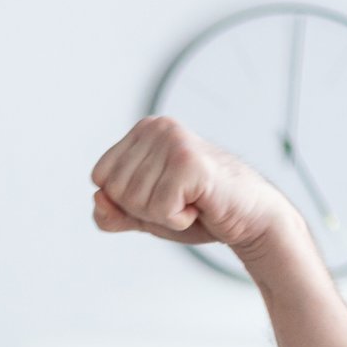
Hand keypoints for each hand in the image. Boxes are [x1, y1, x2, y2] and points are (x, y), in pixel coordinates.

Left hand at [90, 116, 297, 254]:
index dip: (126, 200)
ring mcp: (174, 142)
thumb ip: (112, 212)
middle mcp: (157, 127)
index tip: (162, 194)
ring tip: (192, 201)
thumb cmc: (198, 211)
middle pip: (115, 190)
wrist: (249, 218)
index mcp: (143, 131)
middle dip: (145, 209)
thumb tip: (97, 198)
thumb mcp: (144, 214)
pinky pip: (159, 208)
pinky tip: (200, 205)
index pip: (100, 177)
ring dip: (165, 215)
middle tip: (181, 199)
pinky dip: (178, 219)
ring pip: (135, 201)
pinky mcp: (189, 162)